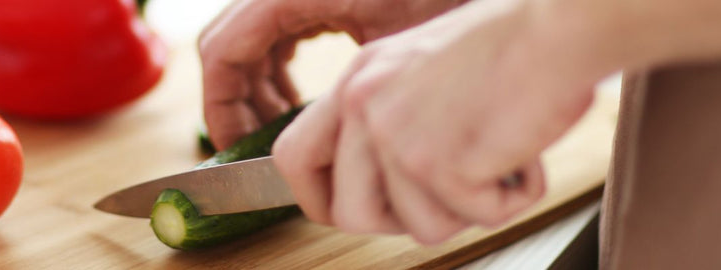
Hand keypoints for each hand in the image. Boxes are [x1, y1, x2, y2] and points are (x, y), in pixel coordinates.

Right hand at [199, 0, 466, 149]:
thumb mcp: (393, 50)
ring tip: (284, 127)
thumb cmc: (453, 1)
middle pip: (228, 45)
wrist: (500, 1)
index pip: (223, 52)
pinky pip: (278, 29)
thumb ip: (341, 85)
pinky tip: (306, 98)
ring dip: (258, 85)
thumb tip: (294, 139)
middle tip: (259, 146)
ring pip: (251, 39)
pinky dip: (280, 65)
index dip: (221, 107)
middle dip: (237, 99)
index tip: (238, 149)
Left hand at [272, 0, 611, 243]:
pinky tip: (520, 153)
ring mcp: (396, 134)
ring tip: (496, 157)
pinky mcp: (438, 162)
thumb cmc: (513, 45)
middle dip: (400, 222)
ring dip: (468, 208)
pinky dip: (511, 197)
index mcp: (357, 80)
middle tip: (448, 193)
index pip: (294, 157)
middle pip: (349, 214)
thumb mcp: (421, 74)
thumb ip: (391, 119)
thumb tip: (385, 183)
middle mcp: (364, 105)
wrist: (557, 27)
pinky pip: (474, 217)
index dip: (318, 198)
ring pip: (418, 226)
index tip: (349, 209)